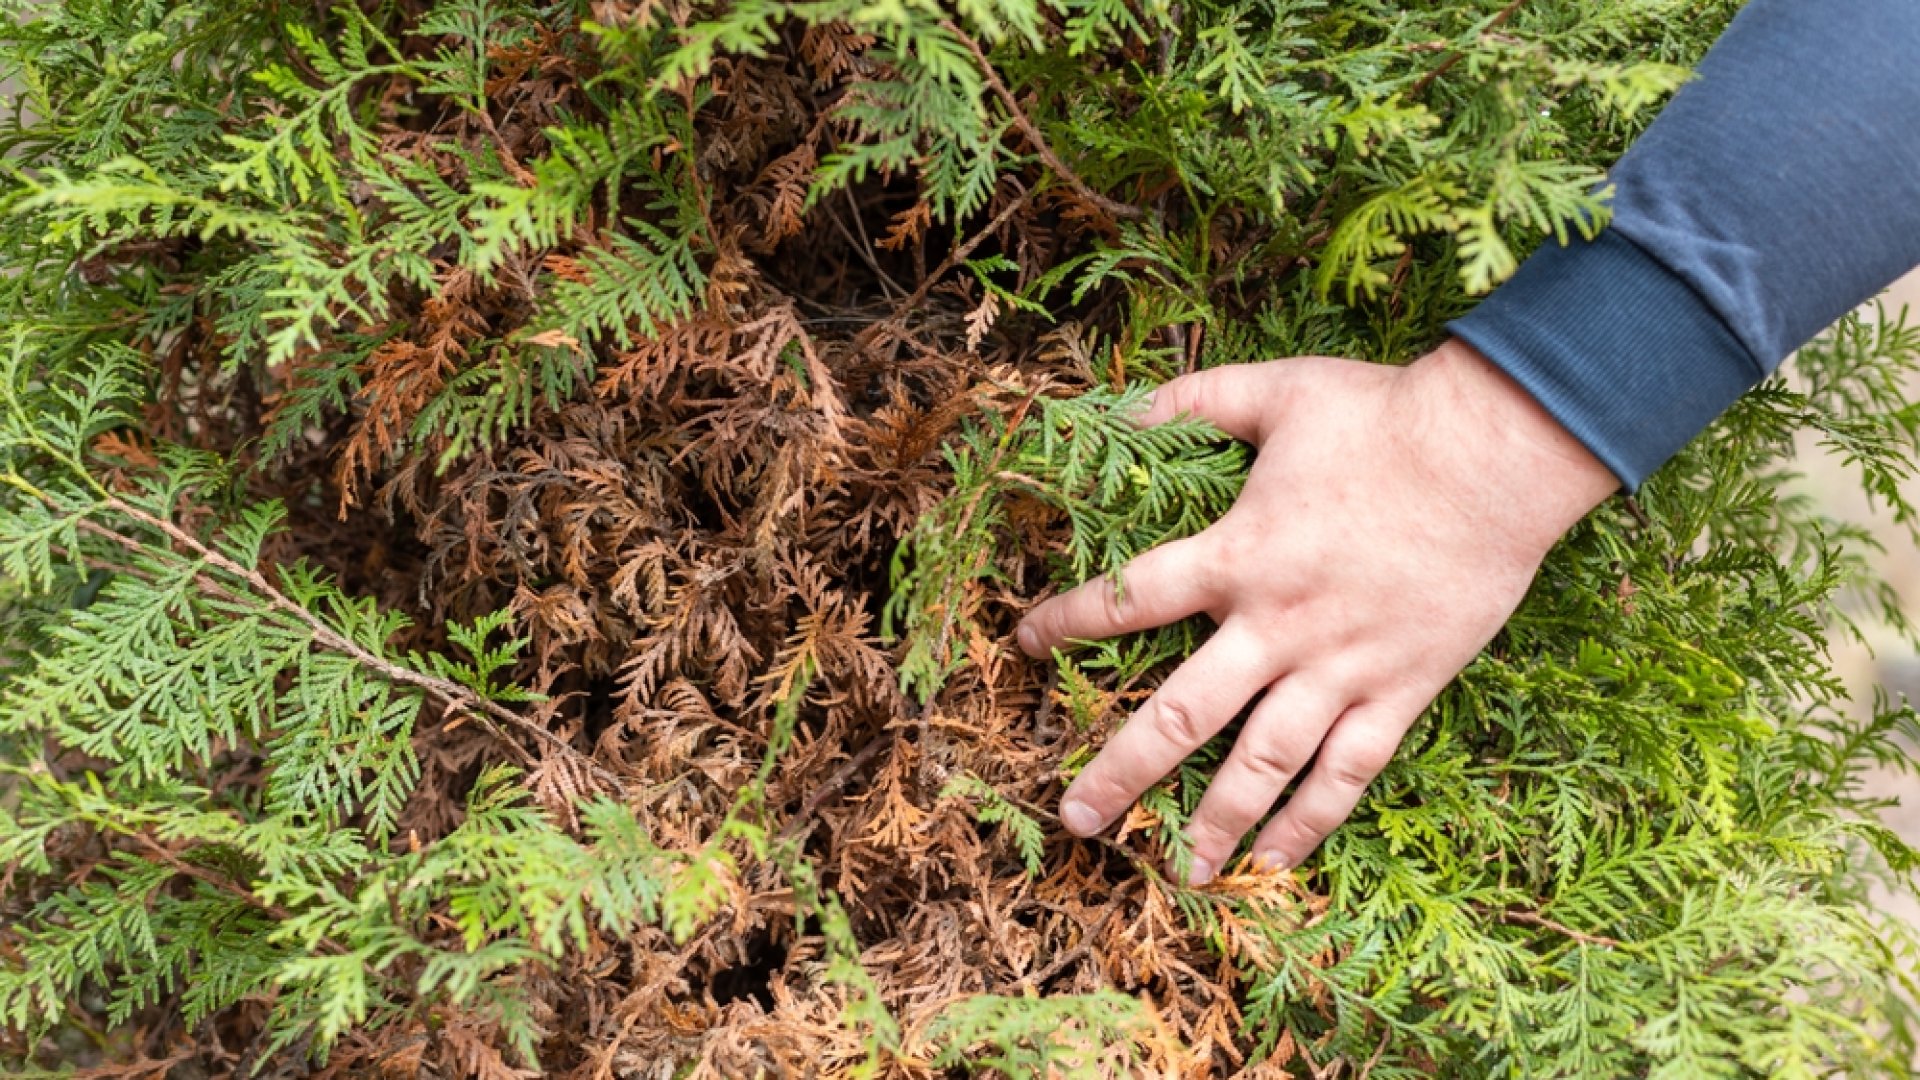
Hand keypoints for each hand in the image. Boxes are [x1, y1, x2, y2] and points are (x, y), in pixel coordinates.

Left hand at [1015, 340, 1619, 883]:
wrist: (1500, 453)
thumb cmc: (1386, 417)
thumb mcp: (1276, 390)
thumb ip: (1192, 401)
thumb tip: (1119, 410)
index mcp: (1238, 555)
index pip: (1130, 598)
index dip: (1070, 622)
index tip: (1026, 643)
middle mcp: (1278, 625)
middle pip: (1182, 714)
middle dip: (1122, 770)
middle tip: (1076, 817)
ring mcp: (1341, 666)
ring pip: (1264, 761)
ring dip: (1216, 820)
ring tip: (1180, 871)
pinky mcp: (1402, 689)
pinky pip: (1350, 770)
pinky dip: (1312, 820)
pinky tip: (1277, 861)